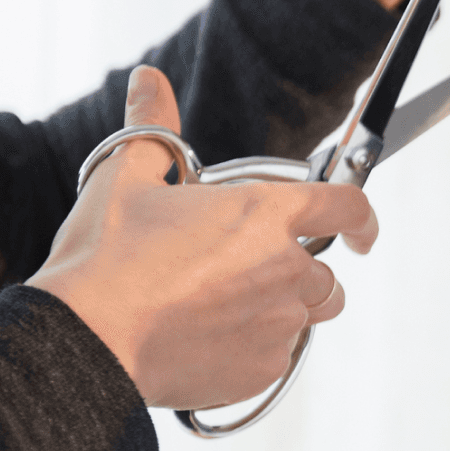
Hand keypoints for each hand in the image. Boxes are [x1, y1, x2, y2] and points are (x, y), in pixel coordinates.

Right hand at [28, 67, 380, 410]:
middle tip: (239, 274)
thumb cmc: (106, 259)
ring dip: (284, 308)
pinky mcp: (265, 368)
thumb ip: (152, 127)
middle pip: (324, 273)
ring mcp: (281, 322)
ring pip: (308, 315)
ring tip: (223, 307)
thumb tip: (149, 83)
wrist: (88, 339)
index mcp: (265, 215)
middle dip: (295, 271)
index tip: (361, 233)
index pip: (345, 207)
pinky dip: (256, 348)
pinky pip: (279, 355)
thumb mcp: (125, 178)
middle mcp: (287, 268)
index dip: (361, 219)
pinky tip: (209, 339)